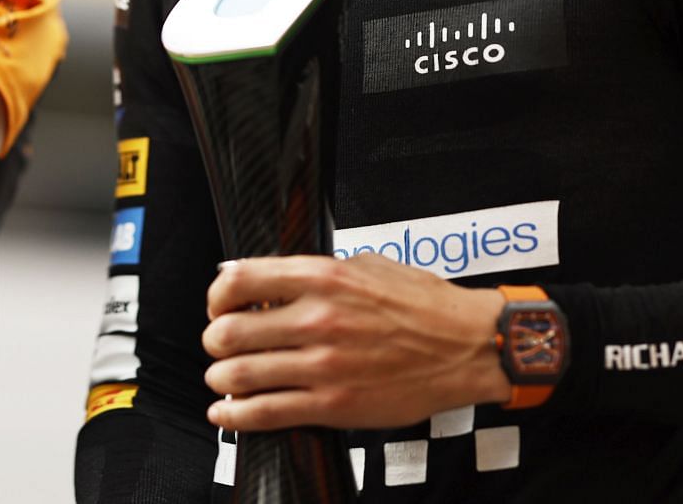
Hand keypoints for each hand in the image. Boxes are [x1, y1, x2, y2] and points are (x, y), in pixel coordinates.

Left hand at [201, 253, 509, 431]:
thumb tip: (265, 279)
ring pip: (237, 375)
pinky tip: (227, 413)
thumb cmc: (423, 306)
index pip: (238, 280)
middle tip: (220, 344)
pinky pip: (264, 413)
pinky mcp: (332, 406)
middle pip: (227, 332)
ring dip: (220, 378)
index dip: (217, 295)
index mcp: (322, 278)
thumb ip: (314, 271)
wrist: (468, 347)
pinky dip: (235, 416)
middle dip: (214, 341)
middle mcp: (317, 319)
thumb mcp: (366, 265)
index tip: (219, 304)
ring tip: (225, 378)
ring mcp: (323, 366)